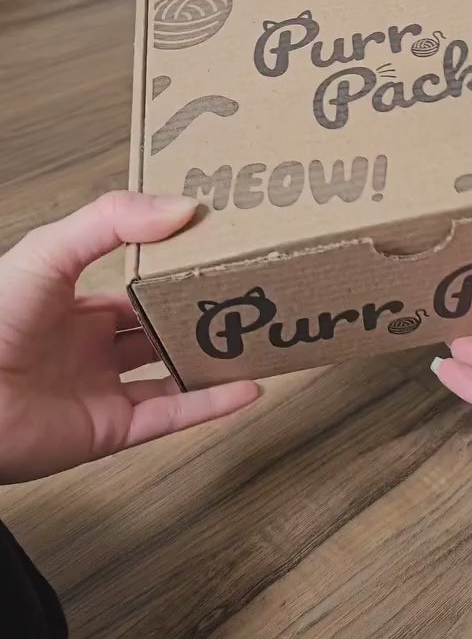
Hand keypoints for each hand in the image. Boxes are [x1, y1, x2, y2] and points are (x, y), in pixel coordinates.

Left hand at [0, 192, 259, 482]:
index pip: (134, 286)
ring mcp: (102, 390)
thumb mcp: (50, 252)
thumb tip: (183, 208)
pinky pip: (171, 416)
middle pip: (156, 331)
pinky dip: (211, 405)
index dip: (171, 272)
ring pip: (171, 375)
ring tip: (253, 339)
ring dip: (210, 361)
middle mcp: (89, 349)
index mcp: (72, 306)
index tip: (212, 253)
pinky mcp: (111, 430)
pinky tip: (247, 388)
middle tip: (240, 296)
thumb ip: (112, 222)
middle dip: (195, 316)